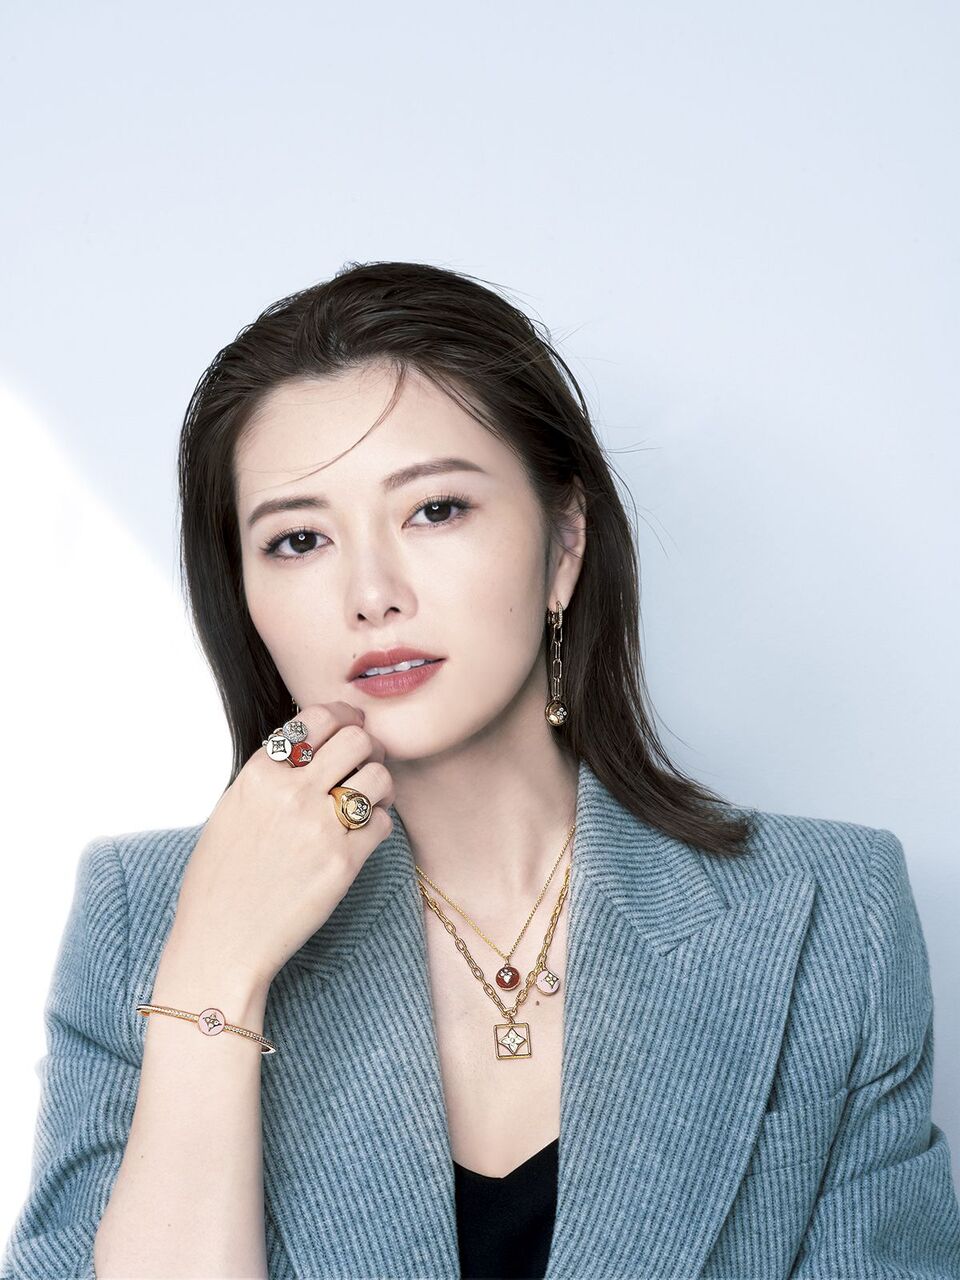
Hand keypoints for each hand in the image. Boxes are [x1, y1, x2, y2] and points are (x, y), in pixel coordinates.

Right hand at [164, 701, 394, 991]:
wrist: (222, 941)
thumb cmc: (222, 879)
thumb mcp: (233, 808)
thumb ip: (271, 774)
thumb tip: (311, 747)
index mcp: (260, 774)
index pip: (318, 718)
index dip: (344, 718)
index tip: (353, 728)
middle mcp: (290, 793)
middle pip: (358, 739)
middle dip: (369, 748)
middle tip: (366, 765)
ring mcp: (319, 827)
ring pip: (379, 777)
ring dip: (380, 786)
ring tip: (369, 800)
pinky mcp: (343, 863)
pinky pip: (382, 822)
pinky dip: (378, 825)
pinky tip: (361, 837)